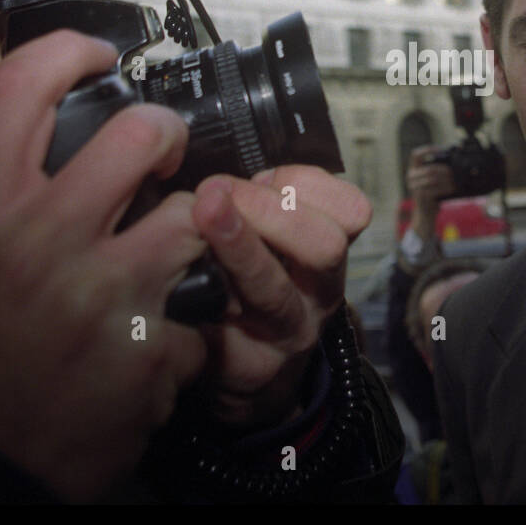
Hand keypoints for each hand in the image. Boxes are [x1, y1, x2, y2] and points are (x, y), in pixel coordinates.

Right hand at [0, 31, 207, 500]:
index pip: (19, 89)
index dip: (67, 52)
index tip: (97, 55)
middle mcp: (40, 238)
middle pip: (138, 132)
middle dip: (166, 134)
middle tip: (165, 153)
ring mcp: (100, 289)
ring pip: (194, 211)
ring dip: (199, 228)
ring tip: (179, 247)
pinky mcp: (148, 344)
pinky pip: (199, 310)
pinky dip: (190, 326)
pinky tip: (165, 339)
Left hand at [190, 166, 370, 429]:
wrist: (244, 372)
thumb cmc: (247, 284)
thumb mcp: (268, 236)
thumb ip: (259, 199)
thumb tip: (211, 152)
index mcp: (327, 252)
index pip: (350, 210)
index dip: (304, 183)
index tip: (263, 175)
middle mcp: (317, 295)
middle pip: (324, 246)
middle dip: (271, 210)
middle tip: (216, 193)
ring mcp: (284, 336)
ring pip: (273, 290)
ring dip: (237, 245)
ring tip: (201, 213)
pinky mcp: (245, 372)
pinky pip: (223, 334)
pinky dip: (197, 301)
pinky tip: (175, 281)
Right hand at [405, 145, 454, 238]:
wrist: (425, 215)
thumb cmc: (432, 196)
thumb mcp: (432, 182)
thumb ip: (437, 171)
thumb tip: (453, 160)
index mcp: (413, 170)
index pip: (416, 154)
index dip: (428, 150)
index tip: (441, 150)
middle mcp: (410, 177)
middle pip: (429, 168)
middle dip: (444, 169)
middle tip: (454, 171)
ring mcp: (414, 187)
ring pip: (433, 178)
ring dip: (447, 179)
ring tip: (455, 180)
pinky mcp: (421, 196)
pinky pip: (435, 189)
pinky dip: (446, 188)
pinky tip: (453, 188)